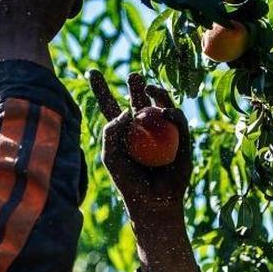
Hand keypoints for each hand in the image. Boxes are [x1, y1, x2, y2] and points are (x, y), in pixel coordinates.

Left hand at [88, 70, 193, 221]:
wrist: (153, 200)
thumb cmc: (128, 181)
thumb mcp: (111, 156)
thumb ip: (111, 132)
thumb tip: (128, 111)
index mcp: (122, 131)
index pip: (109, 105)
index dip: (101, 89)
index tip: (92, 71)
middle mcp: (142, 128)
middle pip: (137, 99)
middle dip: (136, 85)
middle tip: (133, 76)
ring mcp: (163, 131)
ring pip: (159, 104)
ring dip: (156, 91)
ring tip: (147, 86)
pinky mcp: (180, 138)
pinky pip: (177, 120)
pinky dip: (171, 112)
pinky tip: (164, 110)